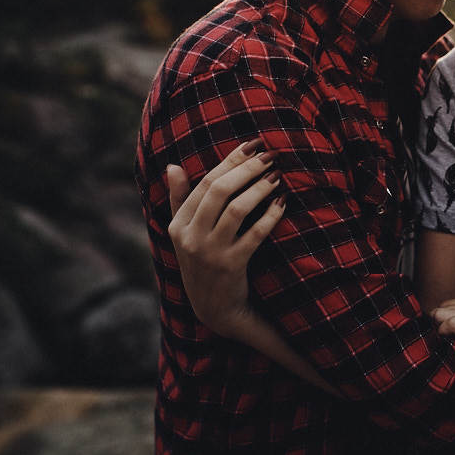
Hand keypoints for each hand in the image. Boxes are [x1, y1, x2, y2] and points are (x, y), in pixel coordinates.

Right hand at [166, 140, 284, 338]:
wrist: (214, 309)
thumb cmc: (202, 262)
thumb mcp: (183, 234)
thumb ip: (180, 200)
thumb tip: (172, 165)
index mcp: (178, 225)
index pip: (204, 183)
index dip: (229, 161)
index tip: (252, 145)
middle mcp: (190, 237)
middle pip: (219, 191)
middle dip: (247, 169)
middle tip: (270, 156)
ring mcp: (210, 253)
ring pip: (236, 209)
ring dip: (259, 188)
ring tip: (277, 177)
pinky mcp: (231, 266)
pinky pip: (255, 234)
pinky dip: (270, 215)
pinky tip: (282, 203)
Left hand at [431, 294, 454, 383]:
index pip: (454, 303)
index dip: (444, 317)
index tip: (444, 332)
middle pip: (446, 306)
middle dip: (438, 321)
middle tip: (442, 339)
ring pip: (444, 312)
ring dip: (439, 327)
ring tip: (445, 342)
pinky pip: (450, 323)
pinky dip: (443, 332)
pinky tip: (448, 342)